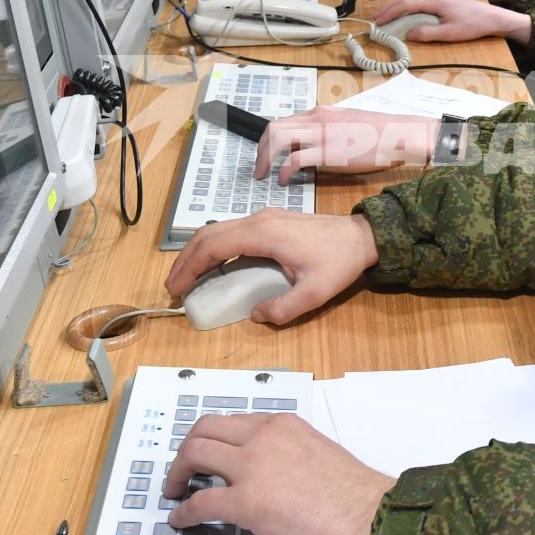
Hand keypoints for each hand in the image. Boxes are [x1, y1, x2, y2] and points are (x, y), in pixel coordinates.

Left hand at [165, 413, 395, 534]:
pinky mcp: (246, 502)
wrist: (370, 516)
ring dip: (177, 473)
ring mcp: (251, 468)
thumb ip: (288, 454)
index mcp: (282, 425)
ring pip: (194, 454)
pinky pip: (200, 502)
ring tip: (174, 491)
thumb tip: (270, 476)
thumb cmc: (355, 495)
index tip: (207, 456)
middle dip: (186, 450)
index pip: (233, 422)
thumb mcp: (317, 453)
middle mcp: (262, 437)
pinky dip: (184, 511)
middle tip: (182, 472)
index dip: (212, 440)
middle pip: (204, 430)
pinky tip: (181, 521)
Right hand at [166, 209, 378, 323]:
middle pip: (208, 235)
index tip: (176, 288)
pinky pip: (232, 231)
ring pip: (218, 230)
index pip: (213, 247)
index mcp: (263, 234)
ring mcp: (263, 217)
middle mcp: (258, 220)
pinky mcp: (269, 220)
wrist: (361, 237)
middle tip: (172, 287)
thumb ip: (283, 309)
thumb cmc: (339, 261)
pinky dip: (215, 248)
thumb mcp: (315, 293)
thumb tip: (256, 316)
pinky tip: (214, 267)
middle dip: (185, 260)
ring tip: (187, 278)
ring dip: (198, 253)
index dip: (190, 268)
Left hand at [253, 105, 437, 184]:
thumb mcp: (348, 122)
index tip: (267, 153)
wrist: (398, 134)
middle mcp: (316, 118)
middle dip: (261, 149)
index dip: (271, 139)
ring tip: (264, 174)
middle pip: (274, 128)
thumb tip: (316, 142)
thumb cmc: (380, 132)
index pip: (285, 121)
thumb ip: (328, 128)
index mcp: (320, 112)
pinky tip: (282, 180)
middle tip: (259, 166)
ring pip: (278, 139)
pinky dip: (283, 170)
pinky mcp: (326, 151)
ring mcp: (320, 133)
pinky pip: (294, 159)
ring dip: (266, 158)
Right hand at [375, 0, 530, 45]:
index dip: (391, 12)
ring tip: (389, 16)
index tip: (380, 21)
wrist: (493, 18)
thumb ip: (427, 33)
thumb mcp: (449, 33)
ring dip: (399, 6)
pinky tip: (408, 13)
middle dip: (391, 8)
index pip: (406, 3)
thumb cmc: (475, 24)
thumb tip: (409, 34)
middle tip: (378, 19)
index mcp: (436, 0)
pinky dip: (410, 5)